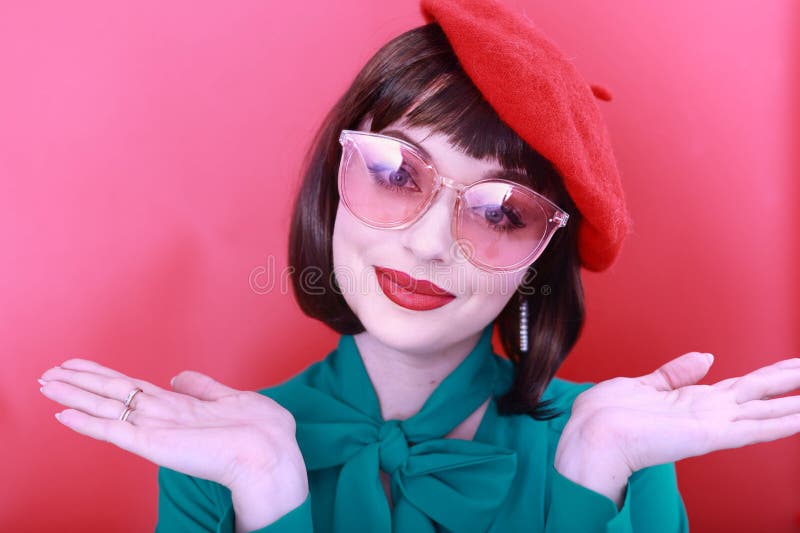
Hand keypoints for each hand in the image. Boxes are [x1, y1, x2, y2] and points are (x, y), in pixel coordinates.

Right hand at [38, 358, 308, 524]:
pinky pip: (114, 430)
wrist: (270, 453)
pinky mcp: (154, 444)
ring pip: (106, 407)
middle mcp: (161, 417)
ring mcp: (155, 430)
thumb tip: (178, 376)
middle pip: (111, 394)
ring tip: (46, 384)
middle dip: (79, 383)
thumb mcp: (231, 397)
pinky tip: (64, 413)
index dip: (103, 376)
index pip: (132, 388)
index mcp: (178, 407)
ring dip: (75, 395)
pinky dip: (88, 423)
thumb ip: (202, 387)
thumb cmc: (260, 431)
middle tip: (47, 372)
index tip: (79, 366)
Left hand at [555, 353, 799, 503]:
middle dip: (791, 382)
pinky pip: (751, 430)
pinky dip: (779, 424)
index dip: (771, 375)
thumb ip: (676, 373)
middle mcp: (707, 413)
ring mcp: (710, 425)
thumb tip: (706, 357)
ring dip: (794, 405)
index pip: (742, 386)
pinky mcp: (707, 436)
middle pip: (761, 394)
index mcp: (692, 400)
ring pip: (765, 413)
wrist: (590, 435)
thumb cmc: (606, 415)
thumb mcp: (644, 384)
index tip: (795, 365)